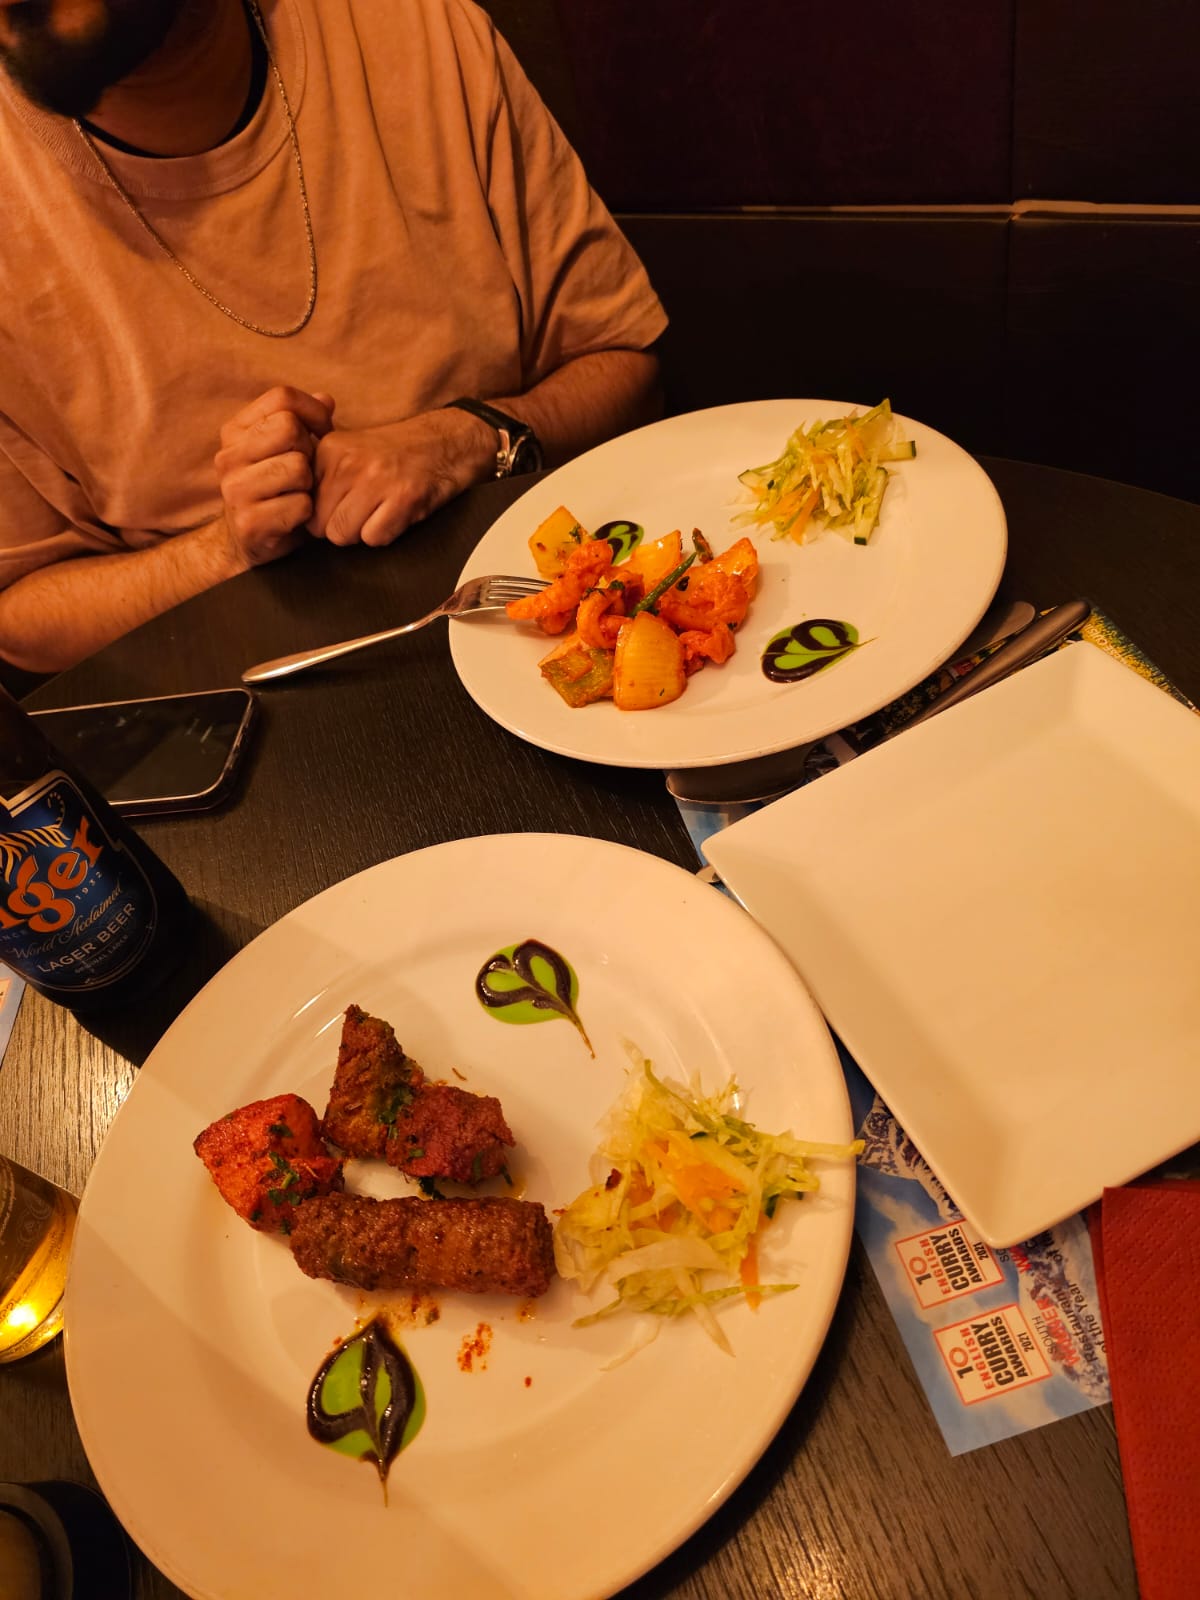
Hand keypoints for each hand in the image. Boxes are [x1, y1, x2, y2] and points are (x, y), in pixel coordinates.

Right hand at [215, 386, 335, 567]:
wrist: (249, 540)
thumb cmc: (278, 488)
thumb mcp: (288, 449)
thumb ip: (306, 422)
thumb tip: (326, 400)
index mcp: (235, 431)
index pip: (282, 397)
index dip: (313, 412)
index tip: (321, 432)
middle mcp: (228, 456)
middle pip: (290, 428)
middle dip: (310, 450)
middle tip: (306, 471)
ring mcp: (235, 490)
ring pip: (298, 467)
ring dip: (310, 484)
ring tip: (299, 493)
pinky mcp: (248, 522)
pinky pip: (301, 505)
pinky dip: (308, 512)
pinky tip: (295, 516)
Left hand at [309, 408, 495, 547]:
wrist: (447, 441)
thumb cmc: (398, 453)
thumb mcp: (350, 449)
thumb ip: (321, 474)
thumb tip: (296, 512)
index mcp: (330, 450)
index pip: (304, 504)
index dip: (322, 514)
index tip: (340, 507)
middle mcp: (348, 463)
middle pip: (320, 526)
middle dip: (340, 527)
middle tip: (364, 511)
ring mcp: (375, 480)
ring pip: (343, 535)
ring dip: (362, 532)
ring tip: (380, 511)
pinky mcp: (402, 498)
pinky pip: (374, 538)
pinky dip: (386, 534)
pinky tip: (397, 513)